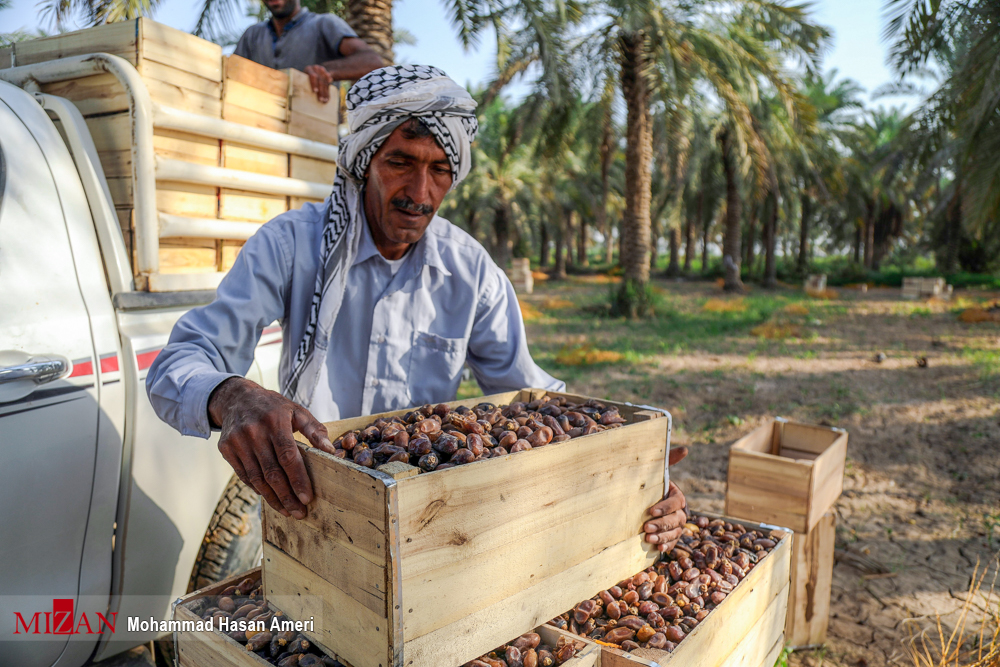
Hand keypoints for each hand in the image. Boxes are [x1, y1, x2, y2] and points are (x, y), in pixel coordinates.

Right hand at [209, 377, 333, 518]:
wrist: (237, 398)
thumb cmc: (273, 407)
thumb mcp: (297, 411)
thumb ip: (315, 430)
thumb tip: (331, 452)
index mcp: (275, 421)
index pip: (288, 455)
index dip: (298, 478)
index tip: (307, 498)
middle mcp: (254, 431)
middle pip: (272, 472)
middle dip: (287, 496)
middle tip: (300, 512)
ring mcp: (237, 441)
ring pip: (257, 478)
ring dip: (273, 498)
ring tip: (287, 511)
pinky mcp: (226, 449)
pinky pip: (244, 475)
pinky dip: (258, 489)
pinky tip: (271, 498)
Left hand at [304, 64, 332, 102]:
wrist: (315, 70)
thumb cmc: (305, 78)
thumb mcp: (303, 78)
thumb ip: (303, 83)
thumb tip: (302, 94)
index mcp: (308, 69)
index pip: (312, 76)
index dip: (314, 83)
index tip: (315, 91)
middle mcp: (316, 69)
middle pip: (320, 80)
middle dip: (321, 91)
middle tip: (321, 99)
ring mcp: (323, 71)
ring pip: (325, 83)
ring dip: (325, 93)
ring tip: (324, 100)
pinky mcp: (328, 74)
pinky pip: (329, 84)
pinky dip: (328, 91)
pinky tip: (328, 98)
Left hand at [643, 446, 688, 551]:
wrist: (644, 500)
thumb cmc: (652, 485)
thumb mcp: (658, 473)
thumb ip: (670, 460)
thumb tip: (685, 449)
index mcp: (677, 496)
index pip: (676, 502)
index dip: (665, 507)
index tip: (650, 511)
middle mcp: (680, 512)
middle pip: (676, 520)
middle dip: (662, 524)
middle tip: (646, 527)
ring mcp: (677, 526)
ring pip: (675, 533)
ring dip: (663, 537)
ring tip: (648, 539)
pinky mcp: (671, 536)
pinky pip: (672, 543)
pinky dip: (666, 546)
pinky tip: (657, 549)